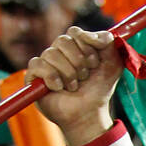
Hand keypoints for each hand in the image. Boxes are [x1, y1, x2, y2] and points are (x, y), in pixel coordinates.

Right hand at [24, 28, 121, 145]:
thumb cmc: (99, 89)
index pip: (75, 32)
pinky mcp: (34, 76)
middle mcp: (58, 52)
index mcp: (75, 45)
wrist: (90, 114)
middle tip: (84, 77)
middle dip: (78, 62)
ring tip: (74, 86)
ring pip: (51, 54)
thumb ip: (107, 42)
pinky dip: (53, 78)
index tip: (95, 63)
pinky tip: (59, 88)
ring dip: (69, 74)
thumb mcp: (112, 63)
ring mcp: (45, 63)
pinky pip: (38, 65)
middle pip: (62, 40)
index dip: (86, 47)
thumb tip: (89, 33)